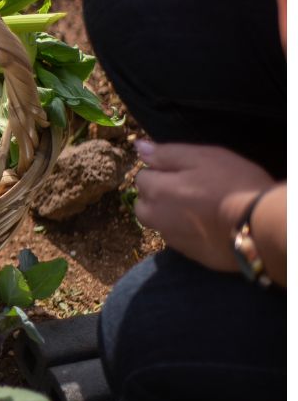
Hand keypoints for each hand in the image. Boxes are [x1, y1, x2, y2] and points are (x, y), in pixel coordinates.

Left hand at [134, 140, 275, 271]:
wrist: (261, 226)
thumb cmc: (233, 184)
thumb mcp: (202, 157)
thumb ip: (167, 153)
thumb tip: (138, 146)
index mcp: (157, 191)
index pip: (141, 178)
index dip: (159, 171)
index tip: (181, 171)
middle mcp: (157, 218)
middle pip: (143, 204)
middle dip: (155, 196)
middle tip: (185, 190)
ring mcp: (173, 239)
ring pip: (158, 224)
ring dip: (167, 215)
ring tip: (196, 208)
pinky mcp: (191, 255)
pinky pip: (178, 240)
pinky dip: (184, 231)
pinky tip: (205, 225)